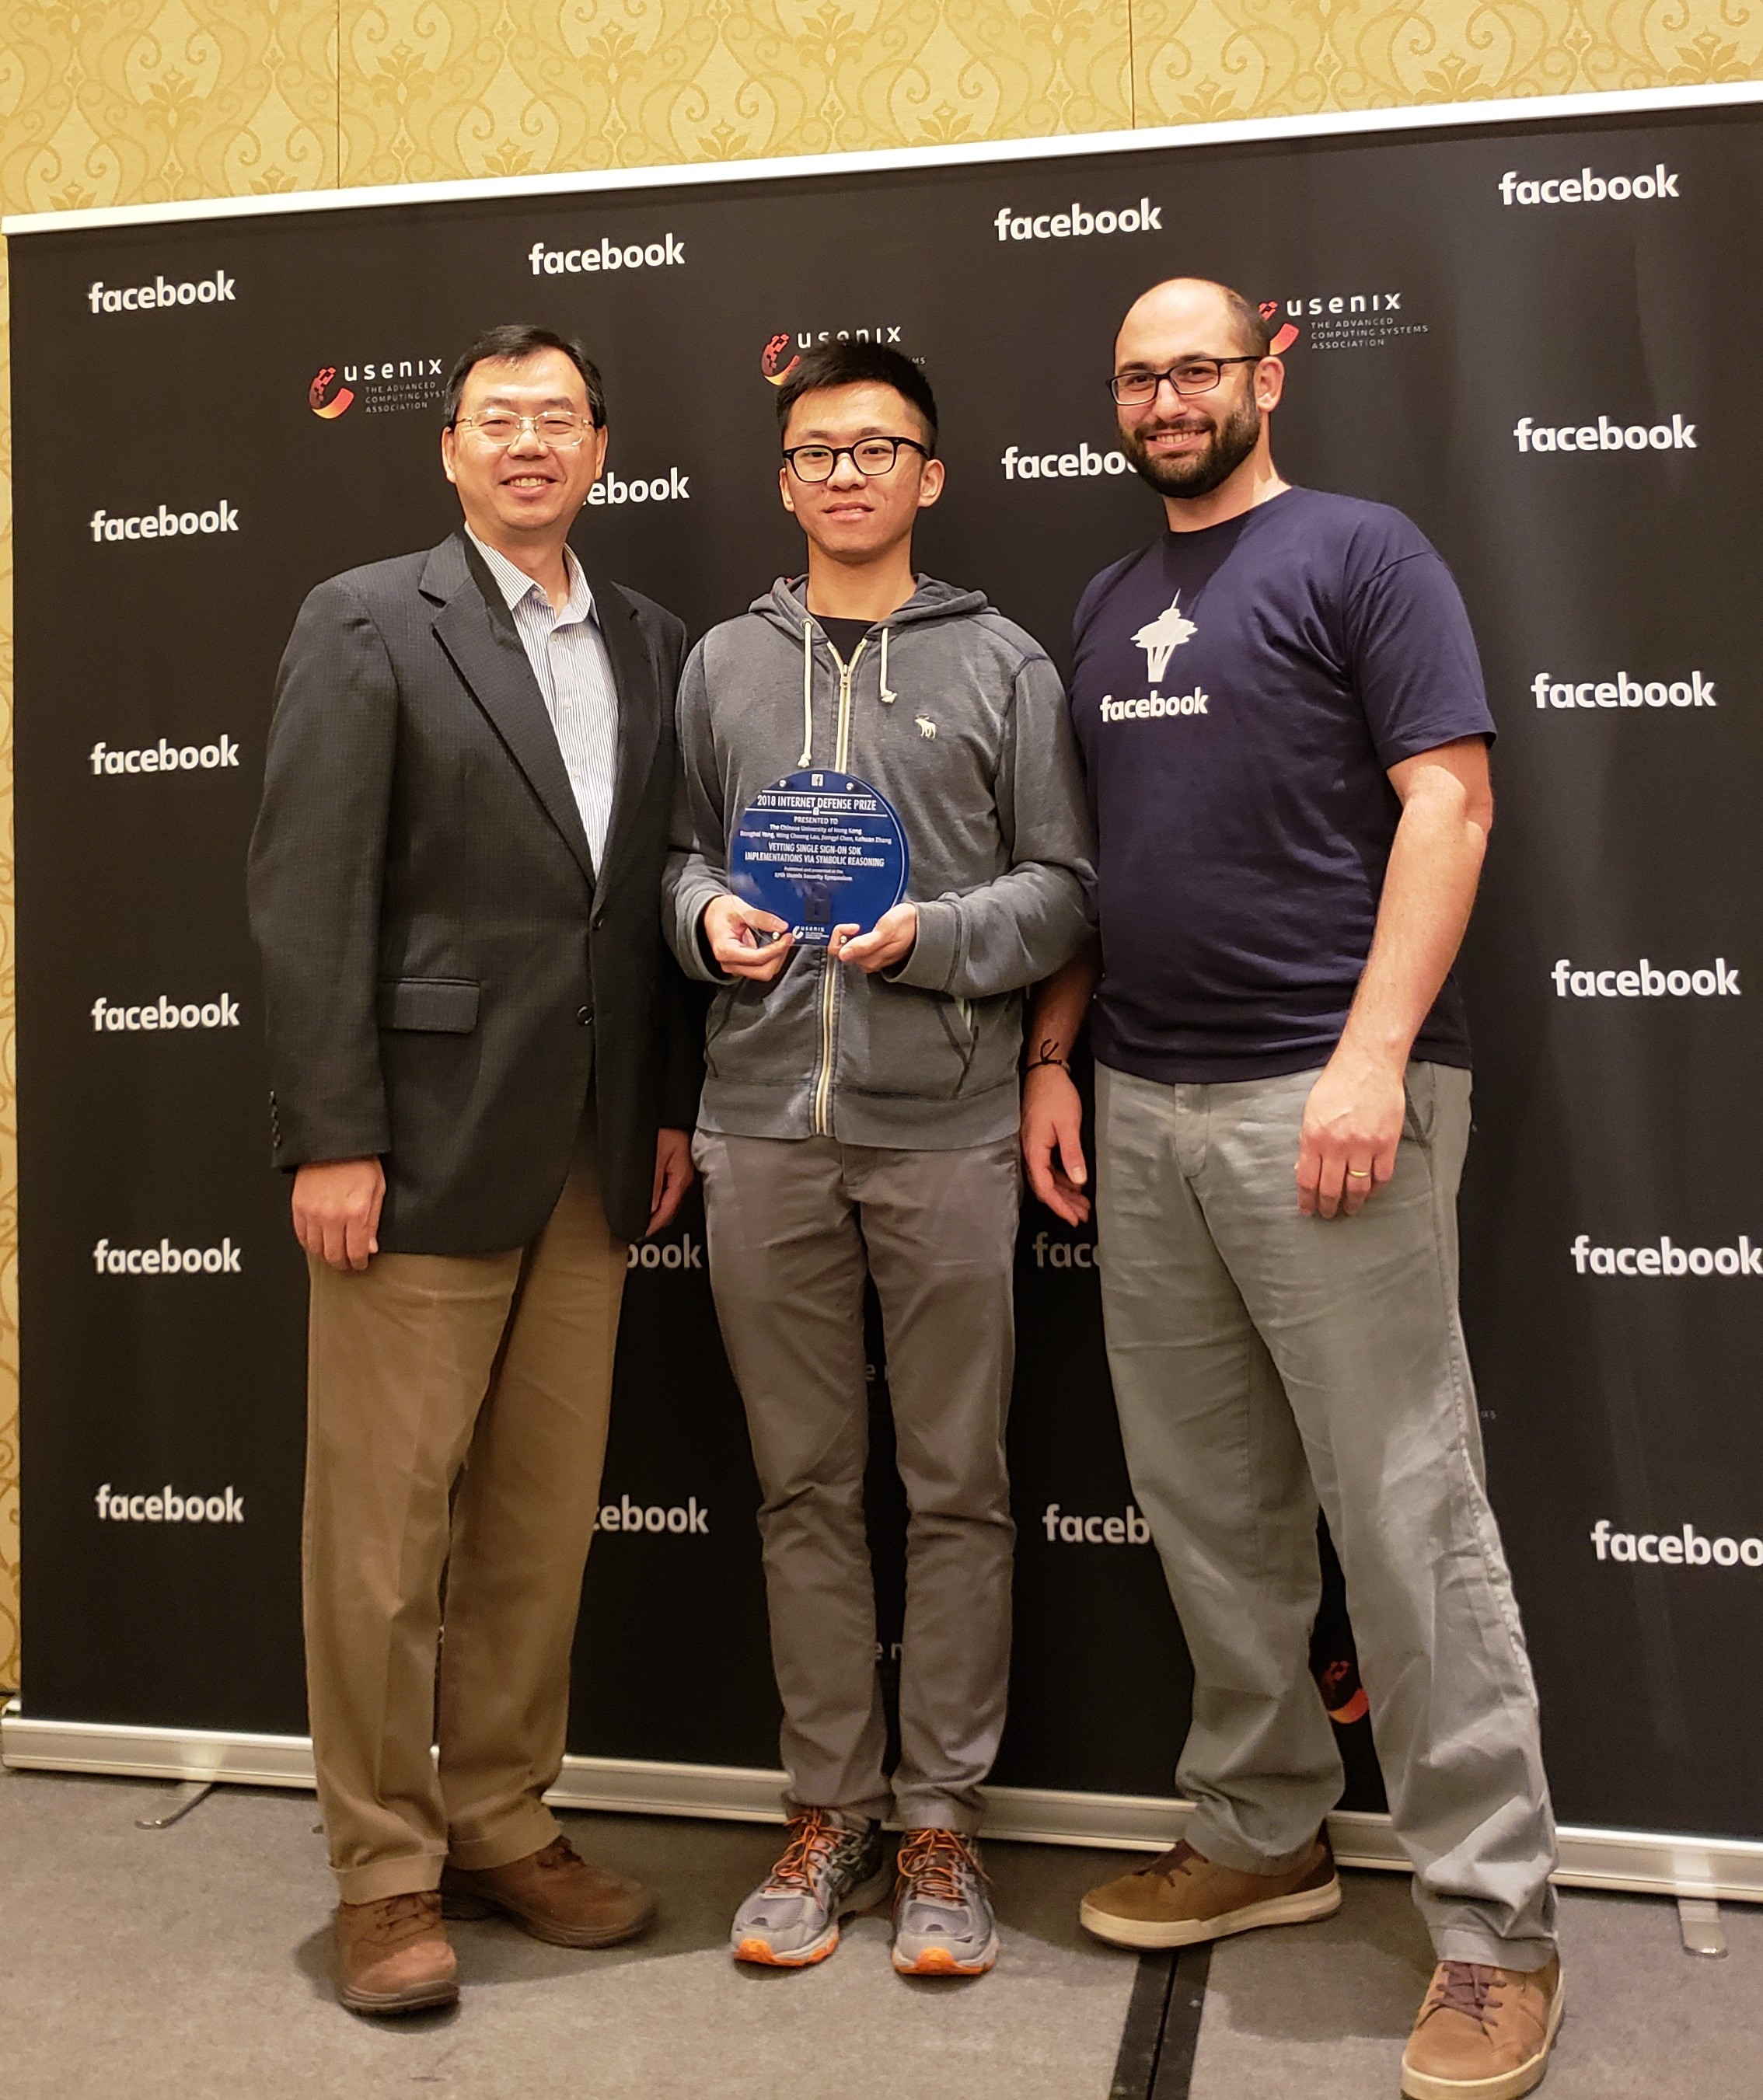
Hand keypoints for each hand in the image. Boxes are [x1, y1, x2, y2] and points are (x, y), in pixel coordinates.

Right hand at [292, 1157, 385, 1271]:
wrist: (335, 1142)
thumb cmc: (359, 1161)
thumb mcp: (378, 1190)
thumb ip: (373, 1222)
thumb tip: (369, 1247)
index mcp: (356, 1212)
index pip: (355, 1252)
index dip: (359, 1263)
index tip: (361, 1264)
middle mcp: (333, 1216)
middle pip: (334, 1256)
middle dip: (342, 1264)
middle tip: (347, 1263)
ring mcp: (313, 1212)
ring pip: (316, 1249)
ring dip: (325, 1255)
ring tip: (334, 1253)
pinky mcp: (298, 1206)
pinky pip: (301, 1235)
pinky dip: (309, 1242)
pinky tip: (318, 1241)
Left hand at [648, 1127, 694, 1234]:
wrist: (667, 1112)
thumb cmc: (662, 1128)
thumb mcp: (654, 1157)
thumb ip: (652, 1184)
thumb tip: (648, 1208)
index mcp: (682, 1176)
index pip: (668, 1209)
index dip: (654, 1223)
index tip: (642, 1232)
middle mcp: (684, 1177)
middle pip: (670, 1207)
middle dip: (656, 1220)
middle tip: (640, 1230)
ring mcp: (681, 1173)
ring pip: (669, 1200)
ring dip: (657, 1210)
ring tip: (644, 1220)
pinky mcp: (676, 1168)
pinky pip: (668, 1190)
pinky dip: (659, 1199)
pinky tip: (651, 1202)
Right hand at [703, 893, 792, 981]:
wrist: (709, 915)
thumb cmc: (719, 912)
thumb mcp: (739, 909)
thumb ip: (760, 917)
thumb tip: (781, 926)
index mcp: (726, 950)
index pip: (758, 958)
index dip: (777, 949)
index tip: (787, 937)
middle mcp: (729, 963)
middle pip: (762, 972)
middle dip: (778, 956)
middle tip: (787, 940)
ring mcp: (735, 967)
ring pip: (763, 972)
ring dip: (776, 958)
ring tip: (782, 941)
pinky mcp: (741, 966)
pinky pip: (761, 968)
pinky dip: (771, 958)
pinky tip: (775, 945)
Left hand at [830, 902, 916, 973]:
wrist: (922, 925)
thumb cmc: (908, 926)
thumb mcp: (886, 931)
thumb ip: (864, 944)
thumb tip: (843, 954)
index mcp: (868, 960)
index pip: (839, 952)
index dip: (842, 935)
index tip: (854, 926)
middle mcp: (867, 962)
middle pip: (842, 949)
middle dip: (847, 934)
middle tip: (859, 923)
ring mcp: (870, 957)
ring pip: (849, 946)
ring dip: (852, 933)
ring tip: (865, 924)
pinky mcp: (874, 951)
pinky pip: (857, 943)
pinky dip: (858, 933)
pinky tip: (867, 927)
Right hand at [1022, 1062, 1089, 1224]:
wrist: (1045, 1072)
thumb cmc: (1055, 1095)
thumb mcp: (1068, 1125)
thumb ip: (1072, 1154)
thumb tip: (1078, 1181)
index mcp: (1034, 1151)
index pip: (1044, 1188)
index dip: (1059, 1206)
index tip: (1074, 1218)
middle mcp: (1030, 1153)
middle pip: (1045, 1187)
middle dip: (1063, 1204)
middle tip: (1082, 1216)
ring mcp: (1033, 1148)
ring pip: (1048, 1179)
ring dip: (1064, 1192)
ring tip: (1082, 1205)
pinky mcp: (1039, 1142)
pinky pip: (1049, 1168)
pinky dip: (1062, 1178)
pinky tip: (1074, 1183)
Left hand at [1296, 1053, 1405, 1217]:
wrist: (1368, 1065)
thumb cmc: (1337, 1085)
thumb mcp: (1311, 1111)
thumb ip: (1308, 1141)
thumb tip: (1304, 1168)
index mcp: (1314, 1137)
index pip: (1307, 1180)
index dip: (1307, 1201)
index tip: (1308, 1210)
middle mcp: (1338, 1146)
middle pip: (1331, 1190)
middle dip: (1328, 1207)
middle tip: (1329, 1214)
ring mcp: (1364, 1146)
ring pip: (1358, 1189)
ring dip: (1352, 1204)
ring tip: (1349, 1209)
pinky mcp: (1386, 1144)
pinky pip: (1382, 1177)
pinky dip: (1376, 1189)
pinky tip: (1371, 1192)